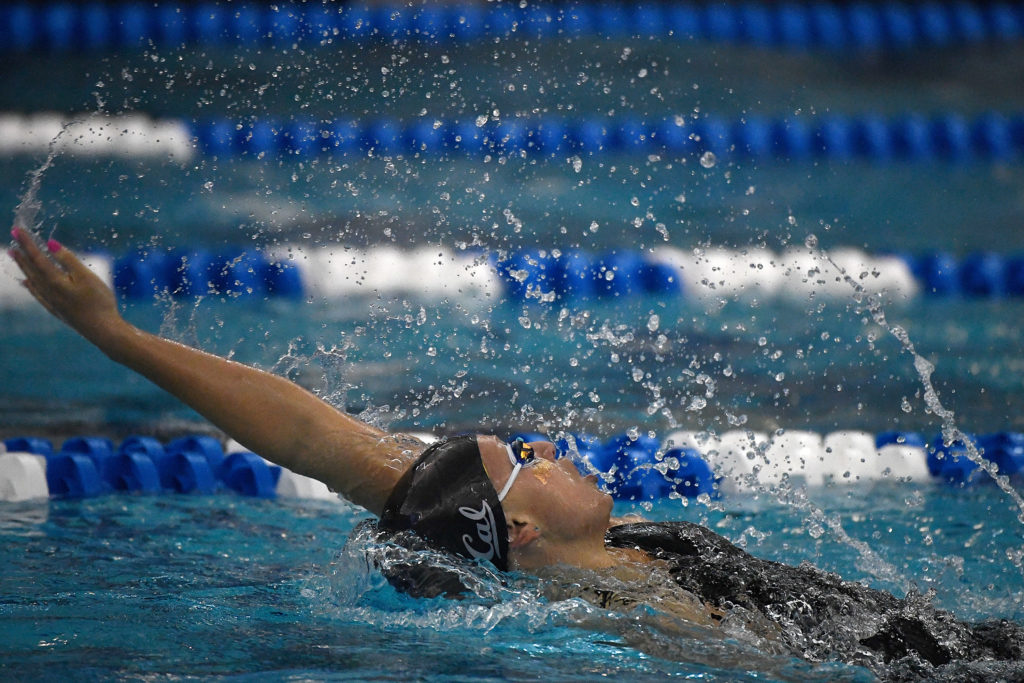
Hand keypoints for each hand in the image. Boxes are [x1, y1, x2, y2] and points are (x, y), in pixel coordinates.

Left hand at [9, 227, 123, 342]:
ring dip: (23, 266)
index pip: (38, 257)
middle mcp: (48, 291)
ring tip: (15, 255)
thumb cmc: (99, 302)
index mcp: (55, 281)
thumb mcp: (87, 277)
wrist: (103, 331)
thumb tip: (51, 244)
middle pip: (32, 268)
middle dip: (22, 252)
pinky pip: (37, 293)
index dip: (27, 243)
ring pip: (32, 280)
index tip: (17, 229)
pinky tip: (27, 283)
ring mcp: (51, 302)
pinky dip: (30, 285)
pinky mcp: (57, 310)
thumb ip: (68, 260)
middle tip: (12, 238)